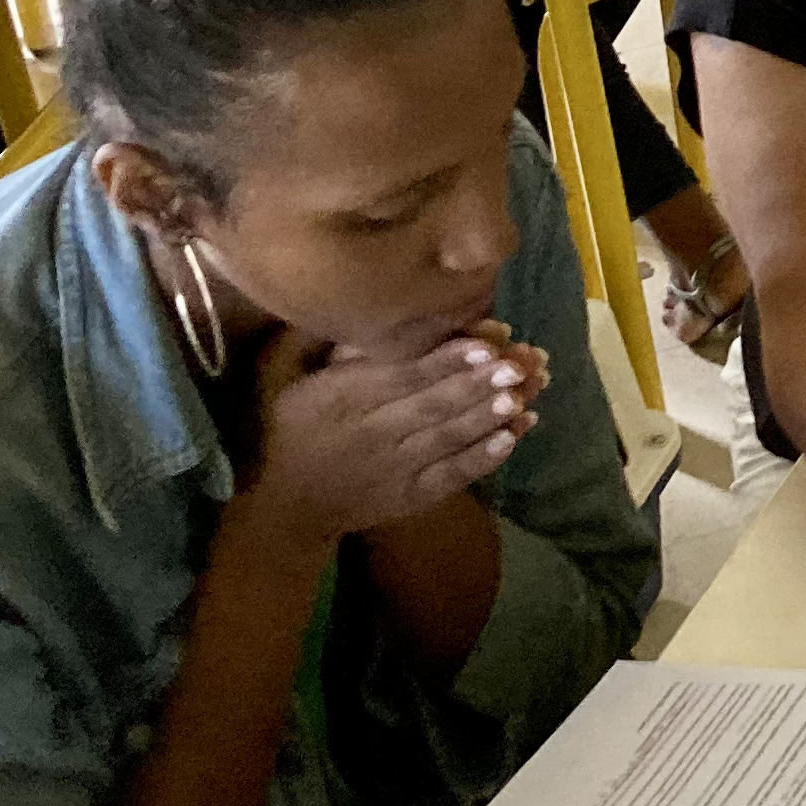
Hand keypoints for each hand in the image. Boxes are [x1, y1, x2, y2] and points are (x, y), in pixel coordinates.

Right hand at [231, 324, 541, 550]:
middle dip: (480, 383)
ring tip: (527, 392)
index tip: (485, 339)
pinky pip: (451, 476)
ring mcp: (393, 469)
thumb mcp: (278, 373)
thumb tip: (353, 298)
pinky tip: (513, 437)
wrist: (280, 507)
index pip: (401, 374)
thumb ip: (317, 339)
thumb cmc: (280, 427)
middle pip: (433, 404)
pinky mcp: (409, 497)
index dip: (445, 358)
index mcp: (340, 397)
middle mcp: (371, 432)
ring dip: (490, 415)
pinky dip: (483, 458)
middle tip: (521, 361)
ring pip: (448, 437)